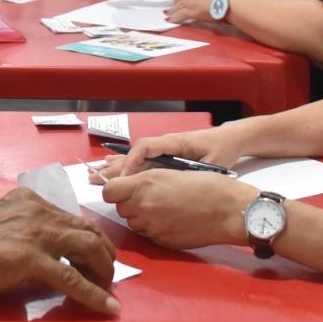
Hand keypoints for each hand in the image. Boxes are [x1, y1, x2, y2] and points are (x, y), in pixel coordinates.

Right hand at [0, 188, 119, 313]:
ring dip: (104, 272)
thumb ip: (24, 227)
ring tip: (107, 290)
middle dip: (104, 256)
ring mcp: (38, 234)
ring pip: (89, 249)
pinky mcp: (33, 259)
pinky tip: (107, 306)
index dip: (90, 241)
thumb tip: (44, 245)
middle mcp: (39, 212)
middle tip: (106, 277)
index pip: (74, 219)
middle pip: (89, 231)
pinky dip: (95, 294)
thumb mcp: (1, 221)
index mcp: (31, 202)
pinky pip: (73, 279)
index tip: (94, 260)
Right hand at [97, 129, 245, 178]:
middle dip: (115, 168)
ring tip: (94, 175)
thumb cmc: (221, 148)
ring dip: (115, 168)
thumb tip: (180, 182)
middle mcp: (164, 144)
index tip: (124, 177)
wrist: (228, 139)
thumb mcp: (213, 162)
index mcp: (175, 143)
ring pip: (134, 159)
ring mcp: (162, 150)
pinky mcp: (163, 156)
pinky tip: (110, 168)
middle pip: (134, 154)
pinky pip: (140, 161)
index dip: (132, 161)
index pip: (147, 147)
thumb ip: (197, 171)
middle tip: (94, 178)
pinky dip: (124, 166)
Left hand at [99, 171, 254, 250]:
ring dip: (141, 216)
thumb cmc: (206, 185)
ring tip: (165, 207)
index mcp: (144, 184)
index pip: (108, 190)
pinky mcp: (161, 242)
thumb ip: (144, 179)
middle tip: (151, 196)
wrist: (229, 210)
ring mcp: (152, 227)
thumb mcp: (171, 171)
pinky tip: (173, 219)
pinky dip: (155, 227)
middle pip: (120, 207)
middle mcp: (143, 206)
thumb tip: (126, 183)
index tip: (123, 187)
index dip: (115, 188)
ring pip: (133, 222)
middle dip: (130, 202)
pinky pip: (148, 234)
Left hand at [166, 0, 231, 23]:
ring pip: (178, 6)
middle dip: (175, 2)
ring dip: (172, 10)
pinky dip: (174, 17)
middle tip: (171, 6)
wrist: (230, 1)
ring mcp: (191, 2)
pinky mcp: (191, 11)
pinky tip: (169, 19)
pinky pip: (180, 14)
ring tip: (167, 13)